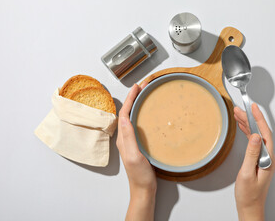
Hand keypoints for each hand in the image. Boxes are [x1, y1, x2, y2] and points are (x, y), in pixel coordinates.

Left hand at [117, 82, 156, 220]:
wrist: (143, 189)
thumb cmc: (139, 175)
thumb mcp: (133, 156)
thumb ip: (128, 137)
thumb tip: (124, 117)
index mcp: (123, 138)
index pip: (125, 113)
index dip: (130, 98)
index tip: (138, 86)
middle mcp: (126, 137)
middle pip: (128, 112)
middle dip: (135, 97)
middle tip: (144, 86)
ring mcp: (133, 140)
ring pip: (134, 116)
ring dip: (139, 103)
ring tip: (146, 94)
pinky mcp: (139, 144)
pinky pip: (140, 124)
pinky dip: (144, 114)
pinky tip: (150, 113)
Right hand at [234, 103, 274, 220]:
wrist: (250, 207)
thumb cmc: (249, 194)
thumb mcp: (247, 173)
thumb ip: (251, 154)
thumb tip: (256, 136)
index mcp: (268, 159)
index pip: (265, 133)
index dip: (259, 119)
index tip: (253, 108)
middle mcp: (268, 157)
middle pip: (260, 133)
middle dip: (250, 119)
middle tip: (240, 109)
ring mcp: (264, 159)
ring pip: (257, 136)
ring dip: (248, 125)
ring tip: (238, 115)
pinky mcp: (258, 161)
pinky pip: (254, 143)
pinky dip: (248, 133)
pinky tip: (243, 128)